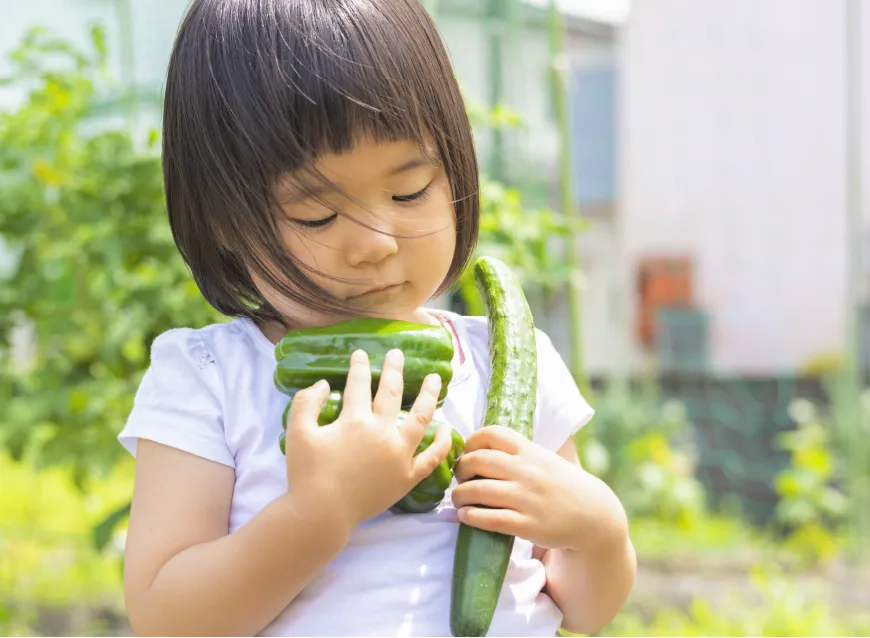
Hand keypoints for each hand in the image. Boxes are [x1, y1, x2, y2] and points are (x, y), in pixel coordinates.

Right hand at [284, 348, 452, 529]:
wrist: (322, 514)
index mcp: (355, 421)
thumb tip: (323, 383)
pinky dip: (442, 443)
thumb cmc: (306, 474)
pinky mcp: (407, 477)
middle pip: (391, 392)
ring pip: (421, 417)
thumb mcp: (297, 432)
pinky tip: (447, 428)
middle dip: (393, 369)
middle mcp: (382, 433)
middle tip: (397, 353)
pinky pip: (431, 458)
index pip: (359, 384)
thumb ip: (306, 402)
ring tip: (434, 378)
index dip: (359, 366)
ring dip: (429, 394)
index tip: (361, 354)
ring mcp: (399, 455)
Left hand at [451, 426, 608, 551]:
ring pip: (478, 490)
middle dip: (461, 469)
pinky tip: (465, 516)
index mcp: (530, 451)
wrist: (593, 515)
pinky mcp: (527, 525)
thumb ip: (518, 452)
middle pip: (478, 460)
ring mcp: (526, 498)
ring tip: (458, 499)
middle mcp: (527, 471)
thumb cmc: (563, 485)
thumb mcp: (545, 459)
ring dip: (460, 495)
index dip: (471, 441)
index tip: (467, 452)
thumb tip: (482, 447)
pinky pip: (490, 519)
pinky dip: (471, 516)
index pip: (492, 433)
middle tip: (460, 478)